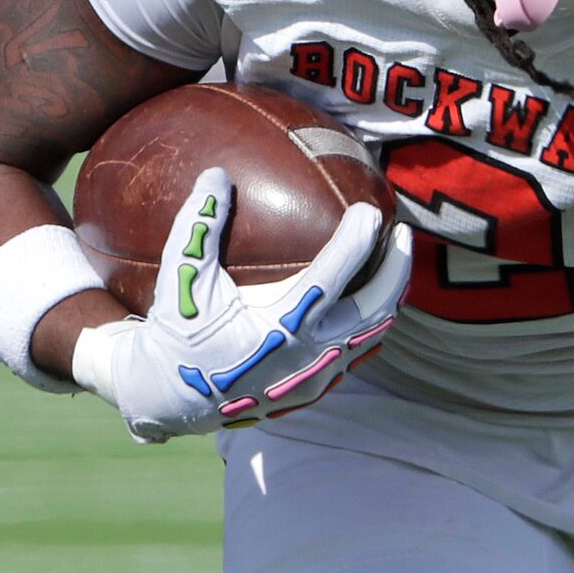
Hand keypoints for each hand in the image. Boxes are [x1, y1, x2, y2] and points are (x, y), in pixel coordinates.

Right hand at [71, 168, 410, 442]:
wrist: (171, 398)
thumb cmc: (177, 333)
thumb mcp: (182, 278)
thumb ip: (199, 225)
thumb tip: (216, 174)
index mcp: (278, 326)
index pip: (333, 277)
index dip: (357, 241)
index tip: (370, 210)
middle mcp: (307, 355)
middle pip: (375, 309)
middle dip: (397, 268)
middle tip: (402, 232)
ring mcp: (316, 377)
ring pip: (373, 333)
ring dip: (390, 296)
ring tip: (395, 261)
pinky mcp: (315, 390)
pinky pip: (357, 352)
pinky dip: (371, 323)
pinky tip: (373, 300)